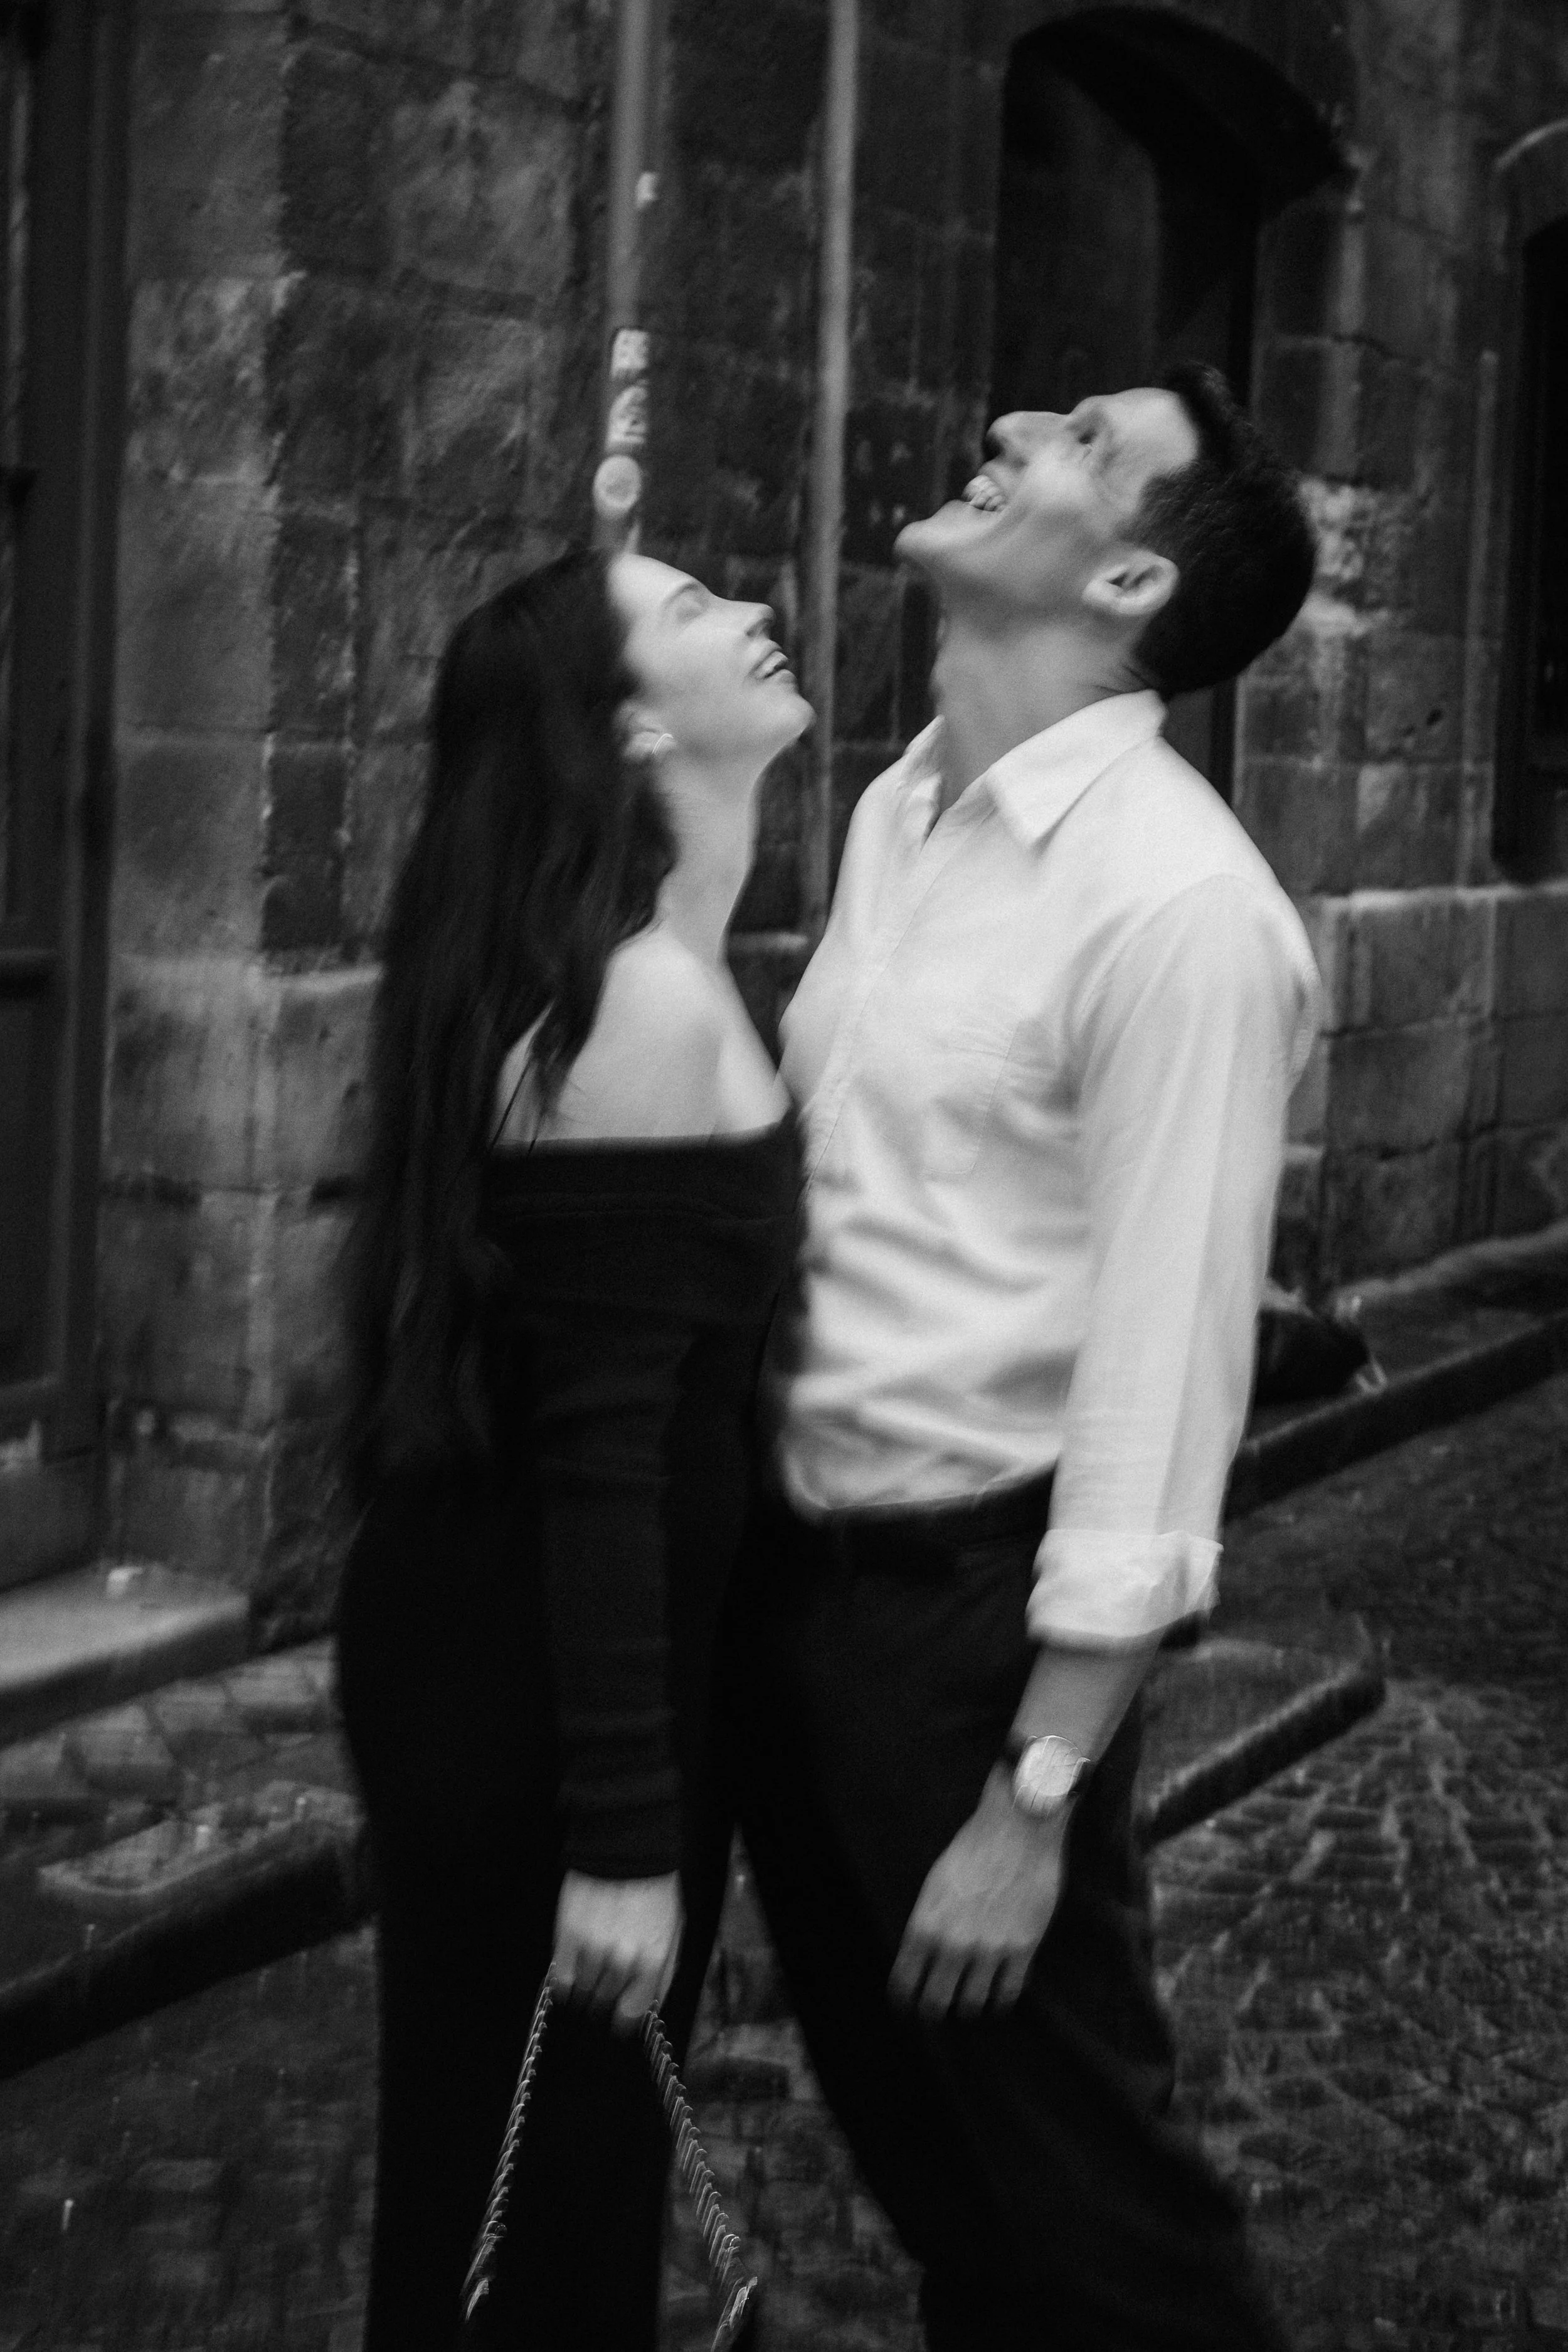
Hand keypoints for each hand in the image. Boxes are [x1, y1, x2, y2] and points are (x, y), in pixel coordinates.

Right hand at [552, 1870, 682, 2033]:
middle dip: (607, 1996)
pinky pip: (562, 1976)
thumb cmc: (654, 1887)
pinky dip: (565, 1980)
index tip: (620, 2013)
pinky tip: (571, 1971)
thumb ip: (664, 1970)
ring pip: (584, 1991)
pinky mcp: (568, 1934)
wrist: (626, 1848)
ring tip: (591, 1967)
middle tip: (606, 1981)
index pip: (633, 2010)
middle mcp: (622, 1959)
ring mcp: (592, 1947)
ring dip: (587, 1986)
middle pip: (607, 2001)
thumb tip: (650, 2004)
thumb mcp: (674, 1929)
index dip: (625, 2015)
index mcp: (651, 1958)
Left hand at [889, 1767, 1065, 2022]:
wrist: (1018, 1826)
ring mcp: (989, 1947)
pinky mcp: (1022, 1947)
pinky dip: (1000, 1998)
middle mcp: (954, 1941)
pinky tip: (998, 1995)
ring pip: (973, 2002)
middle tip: (934, 2014)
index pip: (905, 1979)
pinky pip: (1008, 1991)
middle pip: (936, 2000)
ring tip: (968, 2005)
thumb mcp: (937, 1882)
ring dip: (968, 2006)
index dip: (904, 1998)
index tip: (906, 2006)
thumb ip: (931, 1921)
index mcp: (926, 1922)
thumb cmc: (974, 1846)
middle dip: (932, 2011)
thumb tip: (926, 1954)